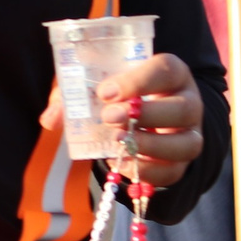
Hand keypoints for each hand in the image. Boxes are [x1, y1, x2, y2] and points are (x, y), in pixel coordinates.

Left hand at [38, 52, 204, 186]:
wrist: (140, 118)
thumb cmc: (116, 94)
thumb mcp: (94, 87)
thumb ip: (71, 97)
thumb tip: (50, 120)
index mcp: (170, 74)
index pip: (166, 70)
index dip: (138, 81)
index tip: (105, 92)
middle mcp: (189, 102)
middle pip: (184, 108)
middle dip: (145, 114)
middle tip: (108, 117)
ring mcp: (190, 133)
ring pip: (187, 143)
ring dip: (150, 145)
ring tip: (116, 141)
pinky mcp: (182, 161)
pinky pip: (174, 171)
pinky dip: (148, 171)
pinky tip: (122, 162)